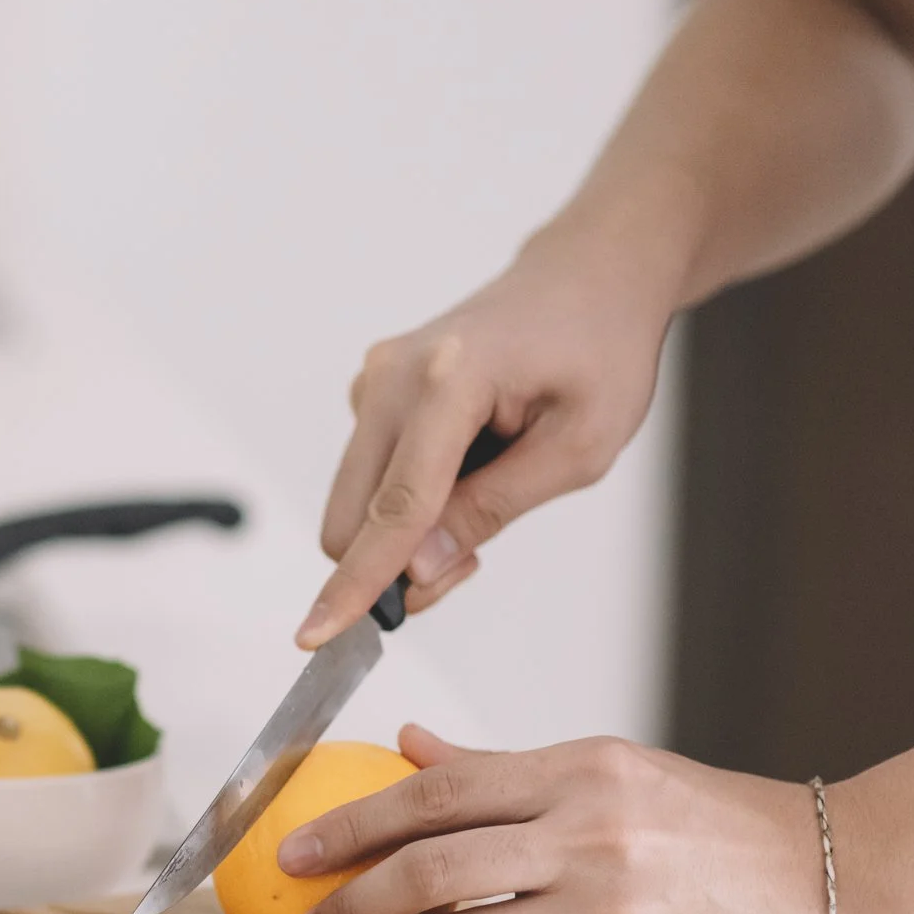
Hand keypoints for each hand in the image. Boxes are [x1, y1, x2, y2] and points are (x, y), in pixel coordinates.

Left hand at [276, 726, 824, 913]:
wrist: (827, 880)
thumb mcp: (608, 769)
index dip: (350, 823)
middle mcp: (590, 840)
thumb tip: (406, 745)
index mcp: (577, 773)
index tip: (292, 848)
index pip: (434, 795)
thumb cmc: (708, 824)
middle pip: (429, 871)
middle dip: (352, 904)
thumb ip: (500, 770)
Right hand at [296, 227, 675, 646]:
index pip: (394, 507)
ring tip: (487, 492)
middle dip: (396, 564)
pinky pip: (370, 477)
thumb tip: (417, 573)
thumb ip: (491, 511)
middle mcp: (391, 376)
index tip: (315, 636)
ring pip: (357, 503)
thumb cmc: (598, 352)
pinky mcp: (371, 391)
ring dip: (408, 531)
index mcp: (449, 380)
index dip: (359, 583)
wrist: (588, 276)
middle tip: (471, 561)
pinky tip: (467, 465)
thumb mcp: (579, 448)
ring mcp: (373, 381)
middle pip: (351, 516)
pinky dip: (408, 499)